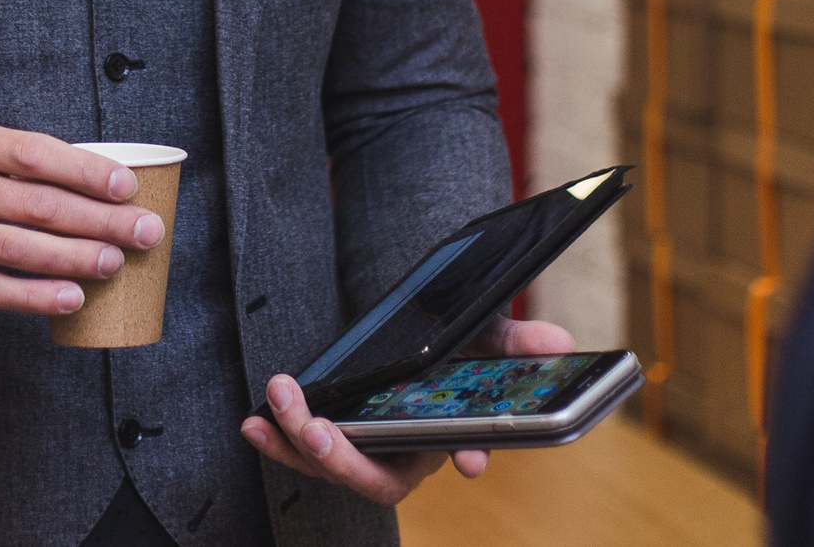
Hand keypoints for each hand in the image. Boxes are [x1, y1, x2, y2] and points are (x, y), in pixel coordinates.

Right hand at [0, 122, 160, 313]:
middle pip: (39, 203)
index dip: (87, 171)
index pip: (36, 153)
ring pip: (21, 248)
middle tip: (144, 231)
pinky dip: (36, 296)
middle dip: (100, 219)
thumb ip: (16, 167)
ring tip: (115, 263)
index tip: (128, 187)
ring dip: (76, 258)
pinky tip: (70, 298)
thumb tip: (98, 186)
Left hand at [240, 314, 576, 502]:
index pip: (461, 452)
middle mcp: (406, 454)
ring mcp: (365, 451)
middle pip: (377, 478)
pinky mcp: (330, 439)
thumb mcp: (487, 334)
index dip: (465, 454)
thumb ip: (517, 340)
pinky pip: (301, 451)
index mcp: (449, 436)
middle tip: (318, 432)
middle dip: (343, 459)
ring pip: (331, 467)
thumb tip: (559, 342)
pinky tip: (254, 420)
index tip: (471, 458)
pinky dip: (276, 438)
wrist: (415, 334)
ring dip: (297, 441)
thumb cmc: (455, 344)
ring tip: (276, 406)